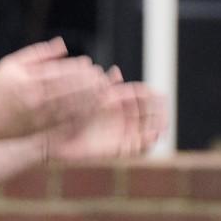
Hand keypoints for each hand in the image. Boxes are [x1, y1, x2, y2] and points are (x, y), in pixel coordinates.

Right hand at [0, 38, 107, 143]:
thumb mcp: (11, 64)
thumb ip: (38, 53)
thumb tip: (63, 45)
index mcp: (28, 80)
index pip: (59, 72)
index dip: (77, 69)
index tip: (90, 64)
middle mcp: (34, 99)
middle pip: (68, 90)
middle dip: (88, 84)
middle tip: (103, 78)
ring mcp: (38, 116)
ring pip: (70, 108)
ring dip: (88, 100)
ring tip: (103, 93)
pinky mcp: (40, 129)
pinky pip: (64, 123)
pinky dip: (80, 116)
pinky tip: (91, 111)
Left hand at [44, 67, 166, 161]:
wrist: (54, 136)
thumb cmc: (67, 114)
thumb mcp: (86, 96)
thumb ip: (103, 85)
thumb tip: (116, 71)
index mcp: (114, 101)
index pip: (139, 96)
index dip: (151, 96)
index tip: (162, 95)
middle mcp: (119, 117)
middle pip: (146, 113)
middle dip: (158, 112)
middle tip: (167, 111)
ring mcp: (119, 133)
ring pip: (145, 130)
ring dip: (157, 128)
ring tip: (164, 126)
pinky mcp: (116, 148)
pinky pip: (135, 147)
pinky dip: (146, 143)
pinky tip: (154, 137)